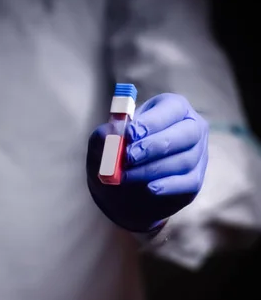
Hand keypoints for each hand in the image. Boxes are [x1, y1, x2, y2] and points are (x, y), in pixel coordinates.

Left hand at [86, 93, 208, 231]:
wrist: (121, 192)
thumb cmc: (115, 156)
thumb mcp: (102, 145)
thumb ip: (103, 137)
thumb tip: (108, 133)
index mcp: (170, 108)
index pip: (172, 108)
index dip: (152, 121)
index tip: (130, 134)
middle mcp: (191, 127)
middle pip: (187, 132)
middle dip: (155, 145)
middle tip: (129, 157)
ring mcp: (197, 154)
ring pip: (185, 159)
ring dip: (153, 168)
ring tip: (126, 176)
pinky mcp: (195, 179)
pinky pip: (188, 182)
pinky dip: (167, 185)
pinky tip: (149, 188)